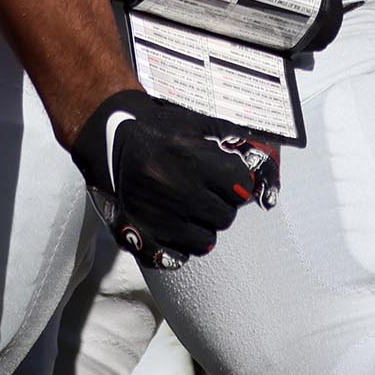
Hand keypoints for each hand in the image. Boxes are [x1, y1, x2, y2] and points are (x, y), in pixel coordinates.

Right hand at [70, 89, 277, 268]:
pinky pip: (182, 252)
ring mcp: (160, 215)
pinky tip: (179, 222)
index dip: (238, 183)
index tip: (231, 179)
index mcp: (192, 158)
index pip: (241, 186)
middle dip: (223, 205)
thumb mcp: (195, 122)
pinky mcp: (144, 232)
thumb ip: (230, 137)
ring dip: (205, 225)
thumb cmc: (158, 128)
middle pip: (226, 216)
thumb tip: (263, 156)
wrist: (111, 138)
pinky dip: (185, 241)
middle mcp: (177, 189)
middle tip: (210, 192)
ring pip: (207, 239)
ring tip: (193, 208)